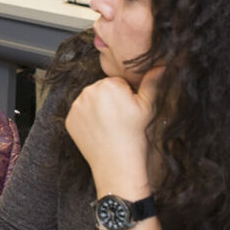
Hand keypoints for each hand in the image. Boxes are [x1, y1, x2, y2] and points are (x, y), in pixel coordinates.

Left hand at [65, 68, 163, 194]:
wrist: (117, 164)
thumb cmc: (134, 136)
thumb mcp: (148, 107)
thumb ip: (152, 82)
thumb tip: (160, 65)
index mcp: (108, 85)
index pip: (117, 83)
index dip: (126, 96)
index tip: (128, 111)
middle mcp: (89, 91)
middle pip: (102, 90)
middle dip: (110, 100)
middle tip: (119, 120)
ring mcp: (76, 106)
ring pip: (90, 101)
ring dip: (98, 109)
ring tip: (110, 126)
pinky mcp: (70, 119)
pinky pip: (80, 114)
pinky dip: (87, 120)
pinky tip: (98, 131)